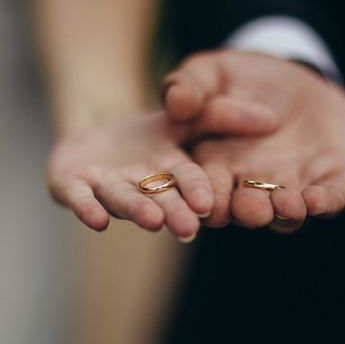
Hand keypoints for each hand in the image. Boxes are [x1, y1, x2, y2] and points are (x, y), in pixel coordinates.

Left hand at [47, 106, 276, 238]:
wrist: (95, 130)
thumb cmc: (148, 132)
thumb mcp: (186, 114)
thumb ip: (222, 114)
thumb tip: (271, 119)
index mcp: (171, 173)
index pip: (190, 183)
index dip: (199, 192)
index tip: (211, 204)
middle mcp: (143, 187)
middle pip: (161, 201)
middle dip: (174, 214)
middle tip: (188, 229)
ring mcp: (107, 189)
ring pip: (125, 201)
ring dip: (138, 211)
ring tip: (152, 220)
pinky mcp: (73, 188)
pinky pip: (80, 201)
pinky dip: (88, 210)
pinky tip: (97, 221)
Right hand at [161, 51, 344, 231]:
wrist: (297, 76)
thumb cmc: (242, 77)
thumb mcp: (211, 73)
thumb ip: (190, 86)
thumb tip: (176, 102)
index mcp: (217, 168)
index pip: (208, 190)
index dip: (206, 198)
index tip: (204, 202)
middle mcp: (253, 187)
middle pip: (247, 209)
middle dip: (249, 211)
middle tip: (250, 210)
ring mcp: (292, 187)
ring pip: (287, 212)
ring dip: (287, 213)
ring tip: (285, 204)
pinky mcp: (331, 181)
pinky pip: (330, 197)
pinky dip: (325, 202)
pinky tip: (319, 200)